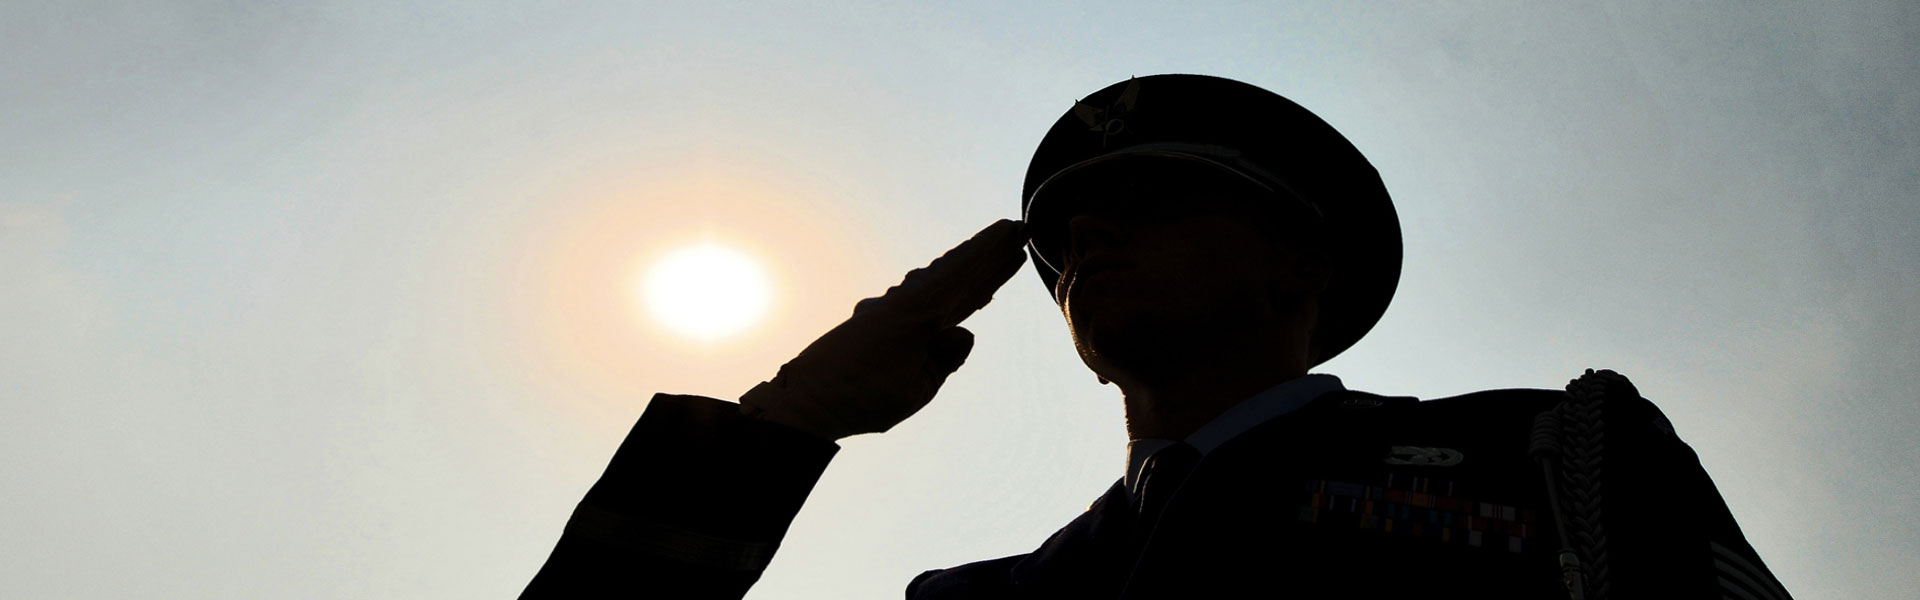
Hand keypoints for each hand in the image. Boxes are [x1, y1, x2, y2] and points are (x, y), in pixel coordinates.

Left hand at [740, 219, 1029, 440]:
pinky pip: (919, 295)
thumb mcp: (915, 390)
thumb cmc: (861, 400)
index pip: (967, 280)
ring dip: (964, 264)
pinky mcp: (876, 318)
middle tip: (1014, 228)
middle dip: (985, 251)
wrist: (804, 401)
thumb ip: (943, 360)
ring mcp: (887, 308)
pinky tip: (949, 289)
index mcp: (918, 317)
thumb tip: (964, 332)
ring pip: (935, 279)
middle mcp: (903, 304)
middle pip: (953, 270)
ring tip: (992, 253)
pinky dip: (941, 286)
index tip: (1017, 235)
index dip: (995, 258)